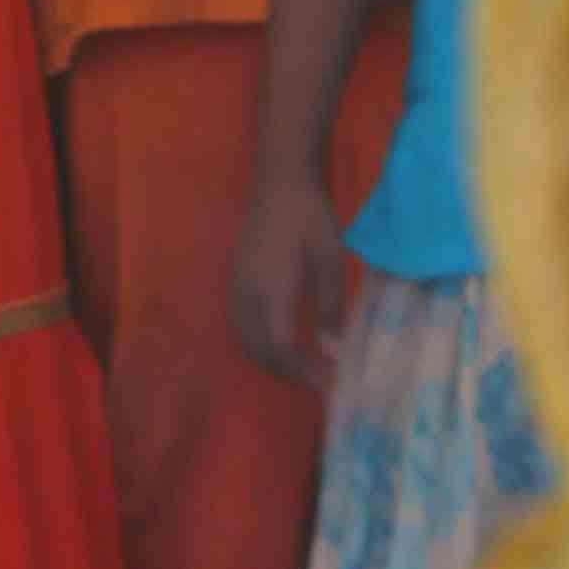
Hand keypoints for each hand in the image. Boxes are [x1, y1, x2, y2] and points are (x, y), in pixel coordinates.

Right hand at [231, 156, 354, 386]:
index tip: (330, 387)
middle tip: (321, 381)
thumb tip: (332, 352)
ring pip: (246, 341)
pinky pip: (241, 325)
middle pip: (260, 351)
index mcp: (271, 290)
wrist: (279, 181)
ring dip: (272, 361)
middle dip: (289, 373)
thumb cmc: (309, 217)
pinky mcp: (235, 279)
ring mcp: (237, 286)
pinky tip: (282, 341)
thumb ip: (330, 307)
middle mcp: (247, 294)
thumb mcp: (330, 260)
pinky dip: (260, 344)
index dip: (304, 373)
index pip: (281, 348)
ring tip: (304, 366)